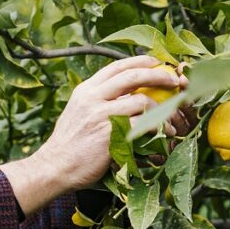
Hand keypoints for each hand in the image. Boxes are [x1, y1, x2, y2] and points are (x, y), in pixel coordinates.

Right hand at [0, 55, 188, 214]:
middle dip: (158, 76)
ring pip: (141, 101)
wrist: (55, 167)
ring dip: (162, 109)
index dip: (139, 61)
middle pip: (132, 77)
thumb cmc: (69, 144)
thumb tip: (123, 94)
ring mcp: (101, 115)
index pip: (116, 67)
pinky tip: (164, 134)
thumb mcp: (78, 112)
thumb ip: (97, 100)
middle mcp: (92, 98)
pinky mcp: (110, 134)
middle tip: (174, 81)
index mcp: (86, 90)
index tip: (155, 62)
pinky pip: (142, 125)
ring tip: (171, 119)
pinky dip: (158, 128)